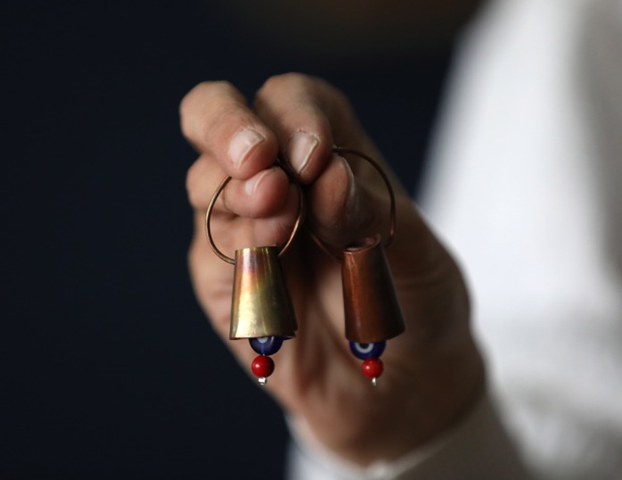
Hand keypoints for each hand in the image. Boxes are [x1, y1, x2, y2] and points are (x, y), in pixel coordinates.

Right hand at [180, 73, 484, 464]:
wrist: (403, 390)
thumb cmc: (415, 306)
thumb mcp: (416, 254)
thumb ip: (370, 213)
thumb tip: (322, 173)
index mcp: (327, 156)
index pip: (291, 100)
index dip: (295, 114)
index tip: (317, 156)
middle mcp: (277, 182)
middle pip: (219, 118)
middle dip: (227, 127)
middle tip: (258, 157)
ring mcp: (244, 229)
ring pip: (205, 182)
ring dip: (239, 191)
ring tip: (281, 212)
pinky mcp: (225, 280)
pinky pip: (214, 249)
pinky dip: (239, 242)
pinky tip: (269, 245)